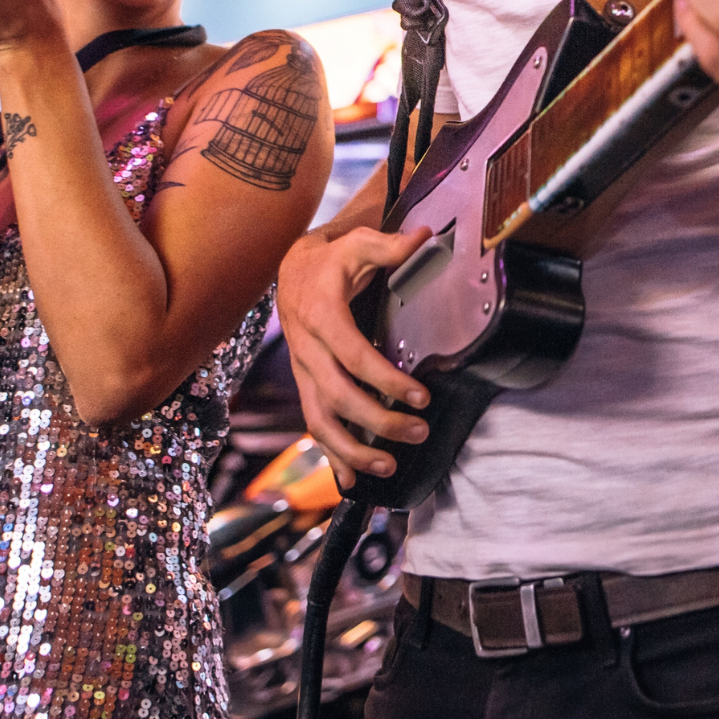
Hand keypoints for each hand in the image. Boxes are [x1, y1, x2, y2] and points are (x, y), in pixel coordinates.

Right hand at [278, 223, 433, 486]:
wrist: (294, 270)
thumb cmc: (332, 260)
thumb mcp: (357, 243)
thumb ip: (389, 245)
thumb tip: (423, 238)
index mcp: (321, 317)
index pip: (353, 356)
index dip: (386, 379)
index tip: (420, 396)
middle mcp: (306, 350)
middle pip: (337, 397)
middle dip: (376, 421)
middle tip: (417, 432)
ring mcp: (303, 373)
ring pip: (319, 421)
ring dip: (351, 450)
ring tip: (387, 468)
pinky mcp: (306, 386)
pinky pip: (314, 426)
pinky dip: (331, 456)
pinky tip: (349, 481)